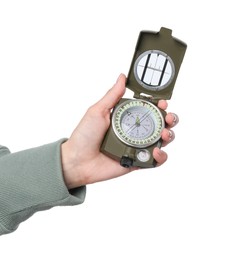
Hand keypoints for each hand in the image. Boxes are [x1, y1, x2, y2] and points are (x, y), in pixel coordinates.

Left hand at [61, 74, 178, 188]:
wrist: (77, 160)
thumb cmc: (84, 135)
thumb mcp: (97, 111)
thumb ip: (112, 95)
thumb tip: (122, 77)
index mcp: (126, 118)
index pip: (148, 110)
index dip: (159, 105)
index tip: (162, 102)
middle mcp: (134, 132)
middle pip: (160, 124)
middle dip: (169, 119)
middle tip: (168, 118)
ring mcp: (137, 147)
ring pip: (161, 141)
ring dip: (169, 135)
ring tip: (164, 134)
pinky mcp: (137, 162)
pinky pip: (155, 161)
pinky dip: (161, 157)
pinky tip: (156, 151)